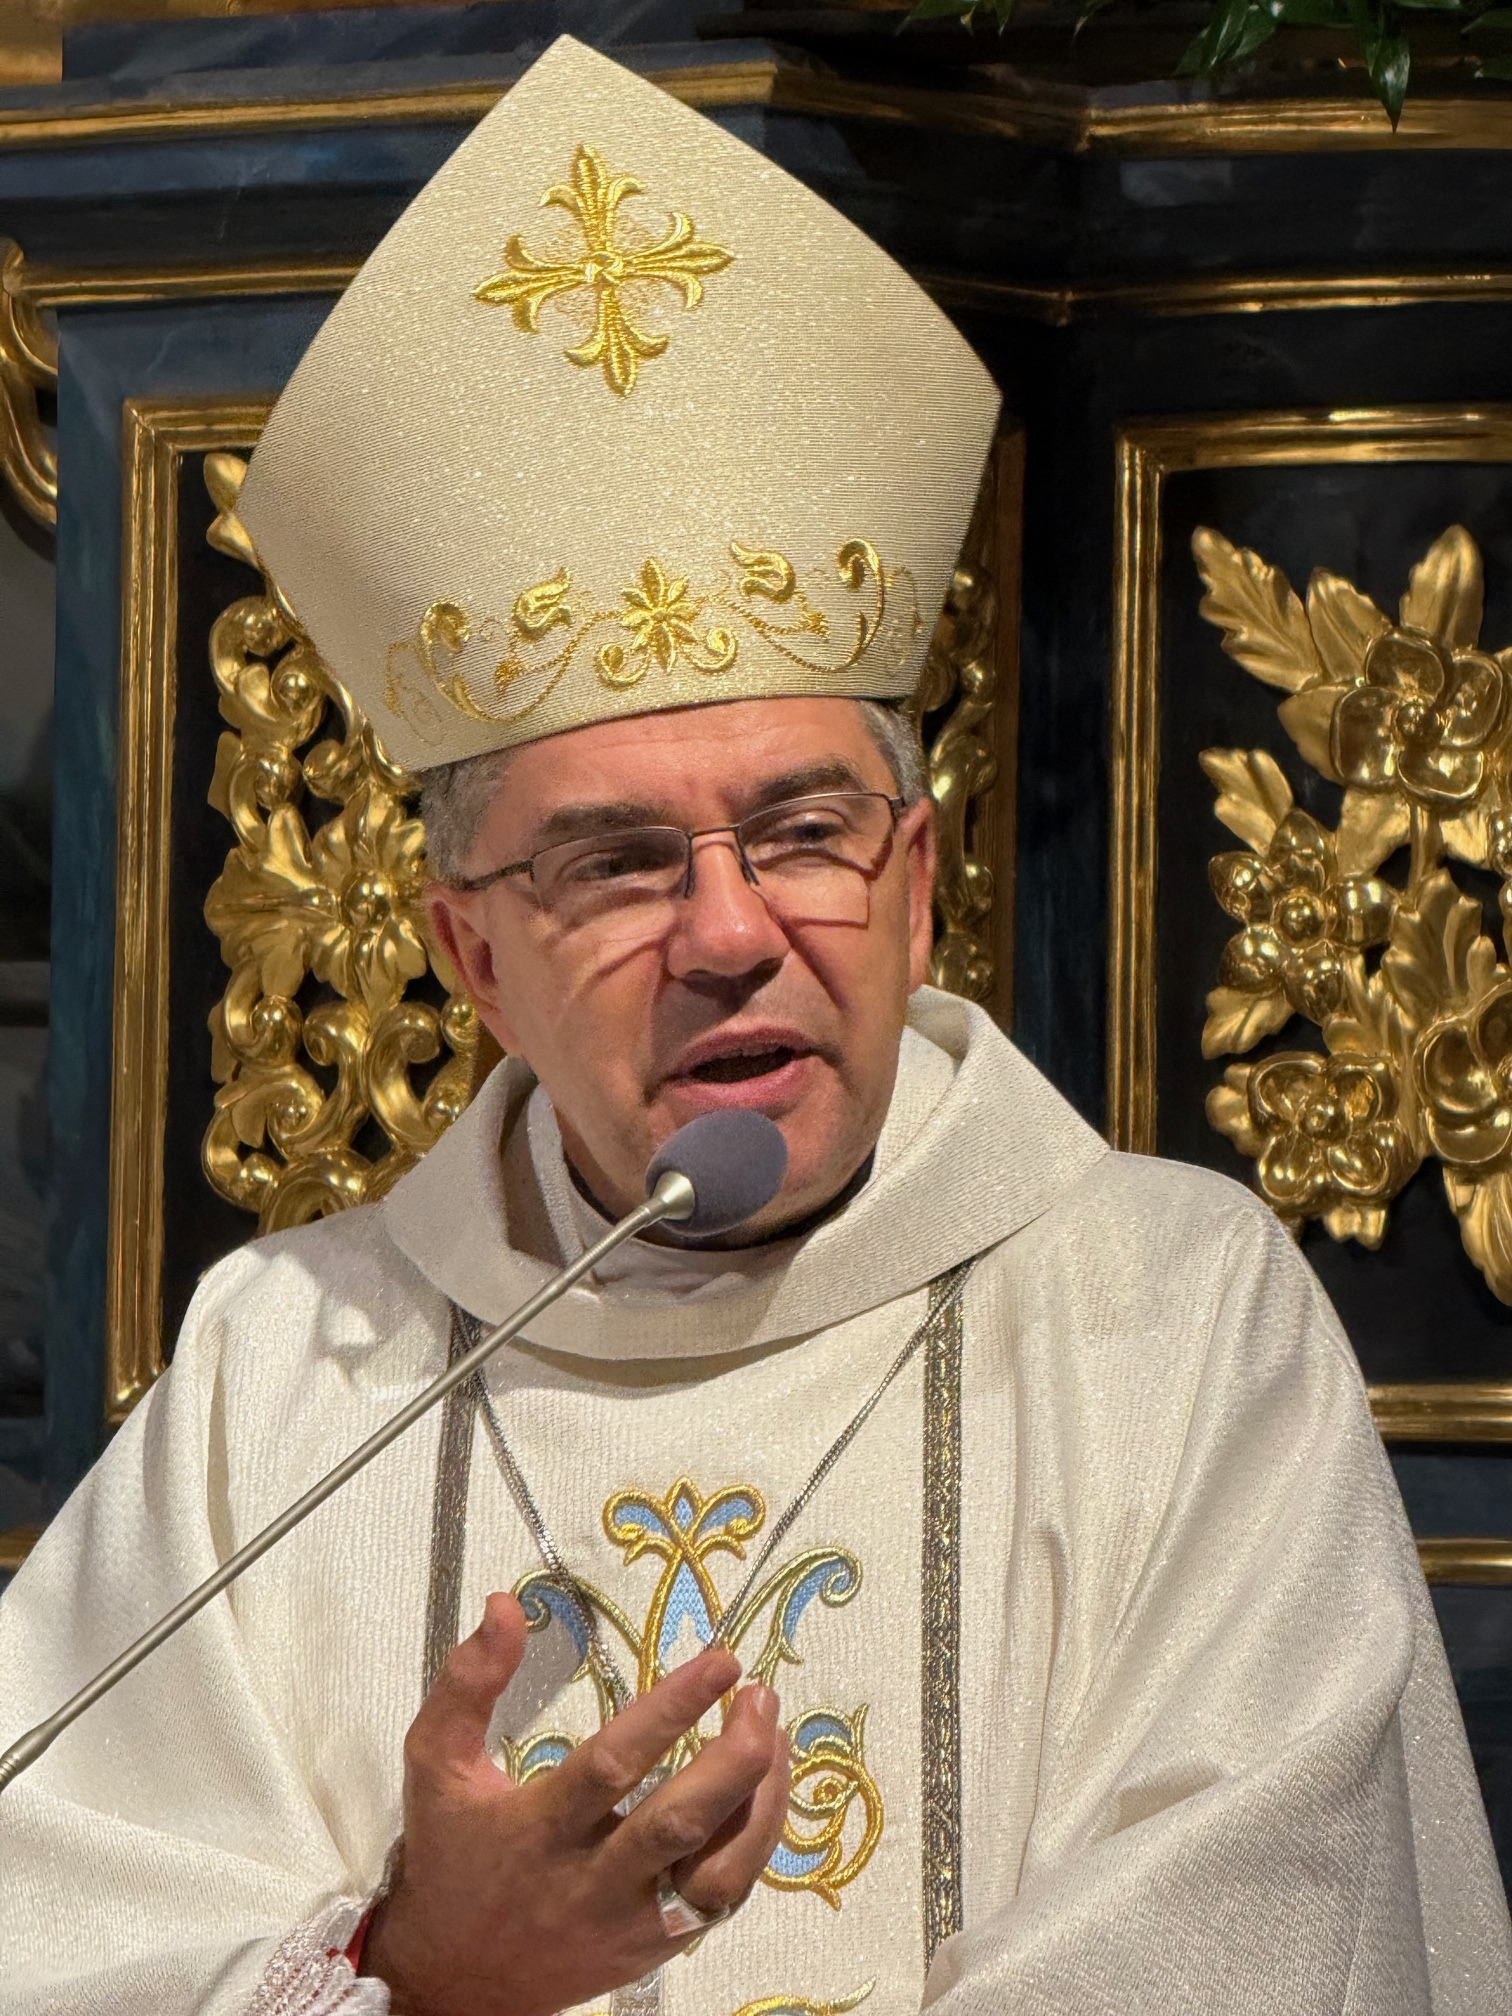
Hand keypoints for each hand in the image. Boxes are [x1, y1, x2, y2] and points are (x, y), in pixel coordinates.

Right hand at [362, 1592, 790, 2015]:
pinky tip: (762, 1793)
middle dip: (735, 1757)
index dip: (672, 1709)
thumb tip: (505, 1605)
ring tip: (774, 1737)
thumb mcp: (435, 1763)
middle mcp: (591, 1881)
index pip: (613, 1764)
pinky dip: (753, 1844)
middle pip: (677, 1823)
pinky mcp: (655, 1948)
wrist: (449, 1983)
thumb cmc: (447, 1859)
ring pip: (717, 1875)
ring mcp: (629, 1922)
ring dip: (761, 1803)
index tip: (721, 1661)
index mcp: (539, 1828)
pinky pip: (720, 1901)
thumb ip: (468, 1682)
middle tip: (761, 1695)